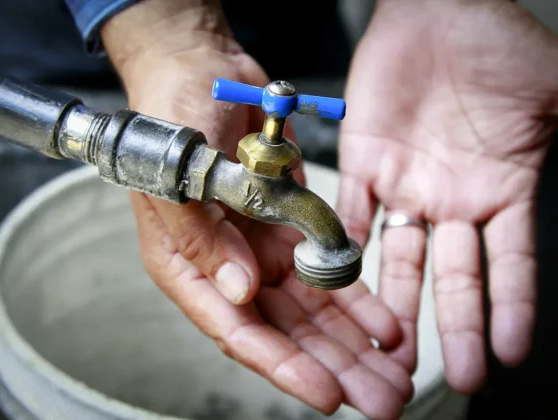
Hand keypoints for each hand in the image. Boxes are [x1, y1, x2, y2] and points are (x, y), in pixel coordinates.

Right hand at [101, 2, 412, 417]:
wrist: (200, 72)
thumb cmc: (173, 122)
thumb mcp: (176, 179)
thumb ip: (203, 241)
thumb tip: (241, 294)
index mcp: (192, 267)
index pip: (239, 331)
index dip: (284, 367)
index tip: (328, 395)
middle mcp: (230, 268)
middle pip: (287, 333)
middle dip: (335, 367)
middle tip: (383, 399)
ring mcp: (264, 250)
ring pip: (315, 311)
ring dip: (356, 343)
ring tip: (397, 373)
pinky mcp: (292, 228)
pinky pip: (329, 270)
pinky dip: (359, 297)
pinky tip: (389, 323)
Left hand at [338, 0, 557, 392]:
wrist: (436, 12)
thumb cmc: (495, 45)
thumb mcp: (554, 88)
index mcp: (501, 190)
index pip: (509, 265)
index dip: (509, 308)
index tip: (507, 353)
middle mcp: (451, 200)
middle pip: (451, 276)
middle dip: (451, 325)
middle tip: (451, 375)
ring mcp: (405, 186)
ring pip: (398, 258)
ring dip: (394, 302)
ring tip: (388, 347)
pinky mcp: (363, 165)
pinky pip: (350, 214)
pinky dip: (343, 247)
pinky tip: (341, 284)